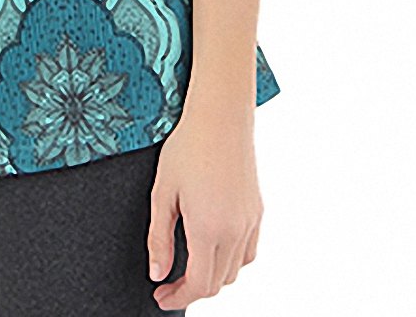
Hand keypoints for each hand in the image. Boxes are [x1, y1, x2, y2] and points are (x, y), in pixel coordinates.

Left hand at [147, 107, 263, 309]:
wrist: (220, 118)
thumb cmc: (186, 149)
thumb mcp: (162, 192)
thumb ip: (159, 238)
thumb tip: (158, 274)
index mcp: (208, 229)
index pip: (198, 284)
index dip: (177, 298)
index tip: (160, 297)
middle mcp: (234, 231)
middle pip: (217, 283)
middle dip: (192, 291)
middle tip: (168, 285)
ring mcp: (250, 222)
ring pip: (235, 271)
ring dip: (212, 277)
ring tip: (189, 267)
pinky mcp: (258, 212)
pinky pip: (248, 252)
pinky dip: (231, 261)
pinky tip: (213, 247)